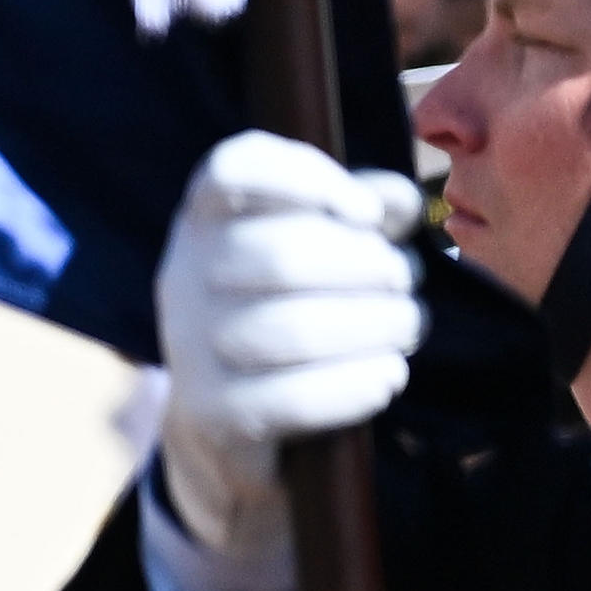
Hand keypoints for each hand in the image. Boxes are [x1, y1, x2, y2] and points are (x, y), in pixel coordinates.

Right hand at [152, 130, 425, 576]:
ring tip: (405, 328)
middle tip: (404, 282)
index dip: (307, 179)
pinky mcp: (211, 411)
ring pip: (291, 328)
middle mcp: (184, 272)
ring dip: (373, 325)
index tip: (368, 212)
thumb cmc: (288, 307)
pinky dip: (354, 384)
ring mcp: (188, 345)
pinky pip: (292, 397)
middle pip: (279, 255)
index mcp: (207, 216)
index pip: (234, 169)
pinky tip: (386, 375)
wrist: (223, 421)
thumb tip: (397, 207)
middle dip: (366, 266)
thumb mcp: (324, 244)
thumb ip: (365, 209)